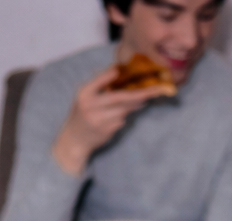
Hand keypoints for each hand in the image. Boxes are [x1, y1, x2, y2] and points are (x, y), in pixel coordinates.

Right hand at [52, 67, 173, 175]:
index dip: (110, 75)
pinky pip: (122, 119)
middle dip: (140, 92)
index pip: (99, 81)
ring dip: (136, 103)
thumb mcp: (85, 96)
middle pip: (120, 97)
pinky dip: (125, 115)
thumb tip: (118, 70)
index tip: (121, 70)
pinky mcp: (107, 130)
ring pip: (124, 109)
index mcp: (84, 94)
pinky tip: (122, 114)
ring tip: (146, 97)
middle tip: (156, 89)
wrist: (75, 139)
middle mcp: (91, 106)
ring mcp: (99, 120)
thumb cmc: (83, 113)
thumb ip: (100, 84)